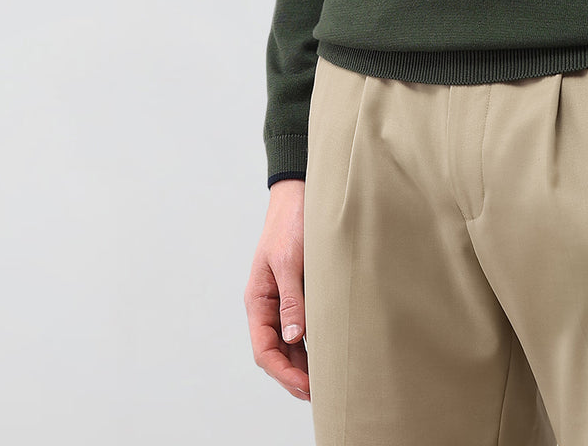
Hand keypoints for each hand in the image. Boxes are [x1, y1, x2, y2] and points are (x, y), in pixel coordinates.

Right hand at [244, 179, 310, 401]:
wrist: (301, 193)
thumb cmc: (292, 222)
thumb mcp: (290, 260)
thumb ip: (292, 298)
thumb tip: (292, 337)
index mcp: (258, 299)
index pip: (264, 349)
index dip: (284, 372)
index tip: (306, 387)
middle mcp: (269, 304)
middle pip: (277, 352)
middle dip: (295, 376)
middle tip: (320, 394)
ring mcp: (285, 299)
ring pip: (291, 343)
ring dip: (305, 363)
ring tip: (326, 383)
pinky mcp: (301, 291)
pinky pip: (303, 326)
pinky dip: (313, 343)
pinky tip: (329, 353)